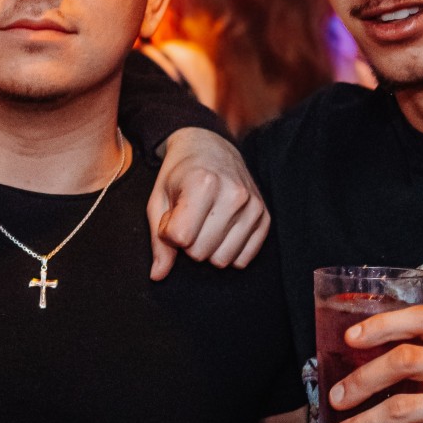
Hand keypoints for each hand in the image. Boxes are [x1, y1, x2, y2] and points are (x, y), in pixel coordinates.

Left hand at [146, 128, 269, 277]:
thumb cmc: (179, 175)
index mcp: (203, 184)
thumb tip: (158, 275)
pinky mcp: (264, 217)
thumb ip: (158, 240)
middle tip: (189, 218)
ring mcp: (253, 206)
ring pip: (222, 260)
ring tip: (205, 221)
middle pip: (200, 253)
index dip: (169, 232)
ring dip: (208, 248)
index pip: (180, 239)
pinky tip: (221, 228)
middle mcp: (233, 194)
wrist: (209, 146)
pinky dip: (228, 250)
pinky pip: (243, 259)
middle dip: (188, 243)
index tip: (172, 215)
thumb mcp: (158, 200)